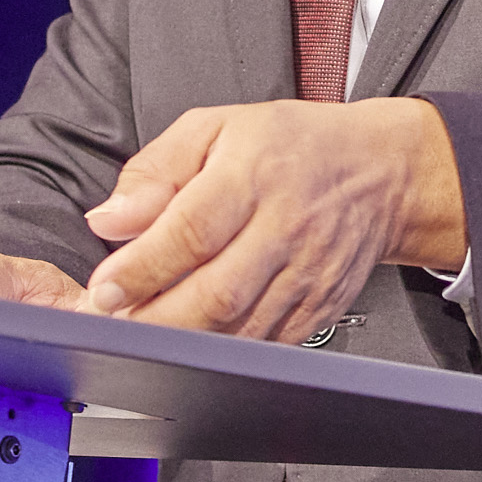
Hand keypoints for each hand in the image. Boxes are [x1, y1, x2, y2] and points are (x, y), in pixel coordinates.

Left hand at [79, 99, 462, 341]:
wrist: (377, 173)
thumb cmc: (292, 147)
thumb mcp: (213, 128)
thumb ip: (154, 171)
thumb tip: (109, 219)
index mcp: (254, 174)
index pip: (191, 231)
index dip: (142, 267)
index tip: (104, 287)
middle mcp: (285, 228)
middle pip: (214, 294)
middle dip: (153, 317)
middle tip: (114, 318)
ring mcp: (307, 275)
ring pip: (238, 330)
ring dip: (182, 340)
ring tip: (144, 330)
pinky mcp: (319, 309)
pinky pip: (264, 346)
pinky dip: (222, 352)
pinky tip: (193, 339)